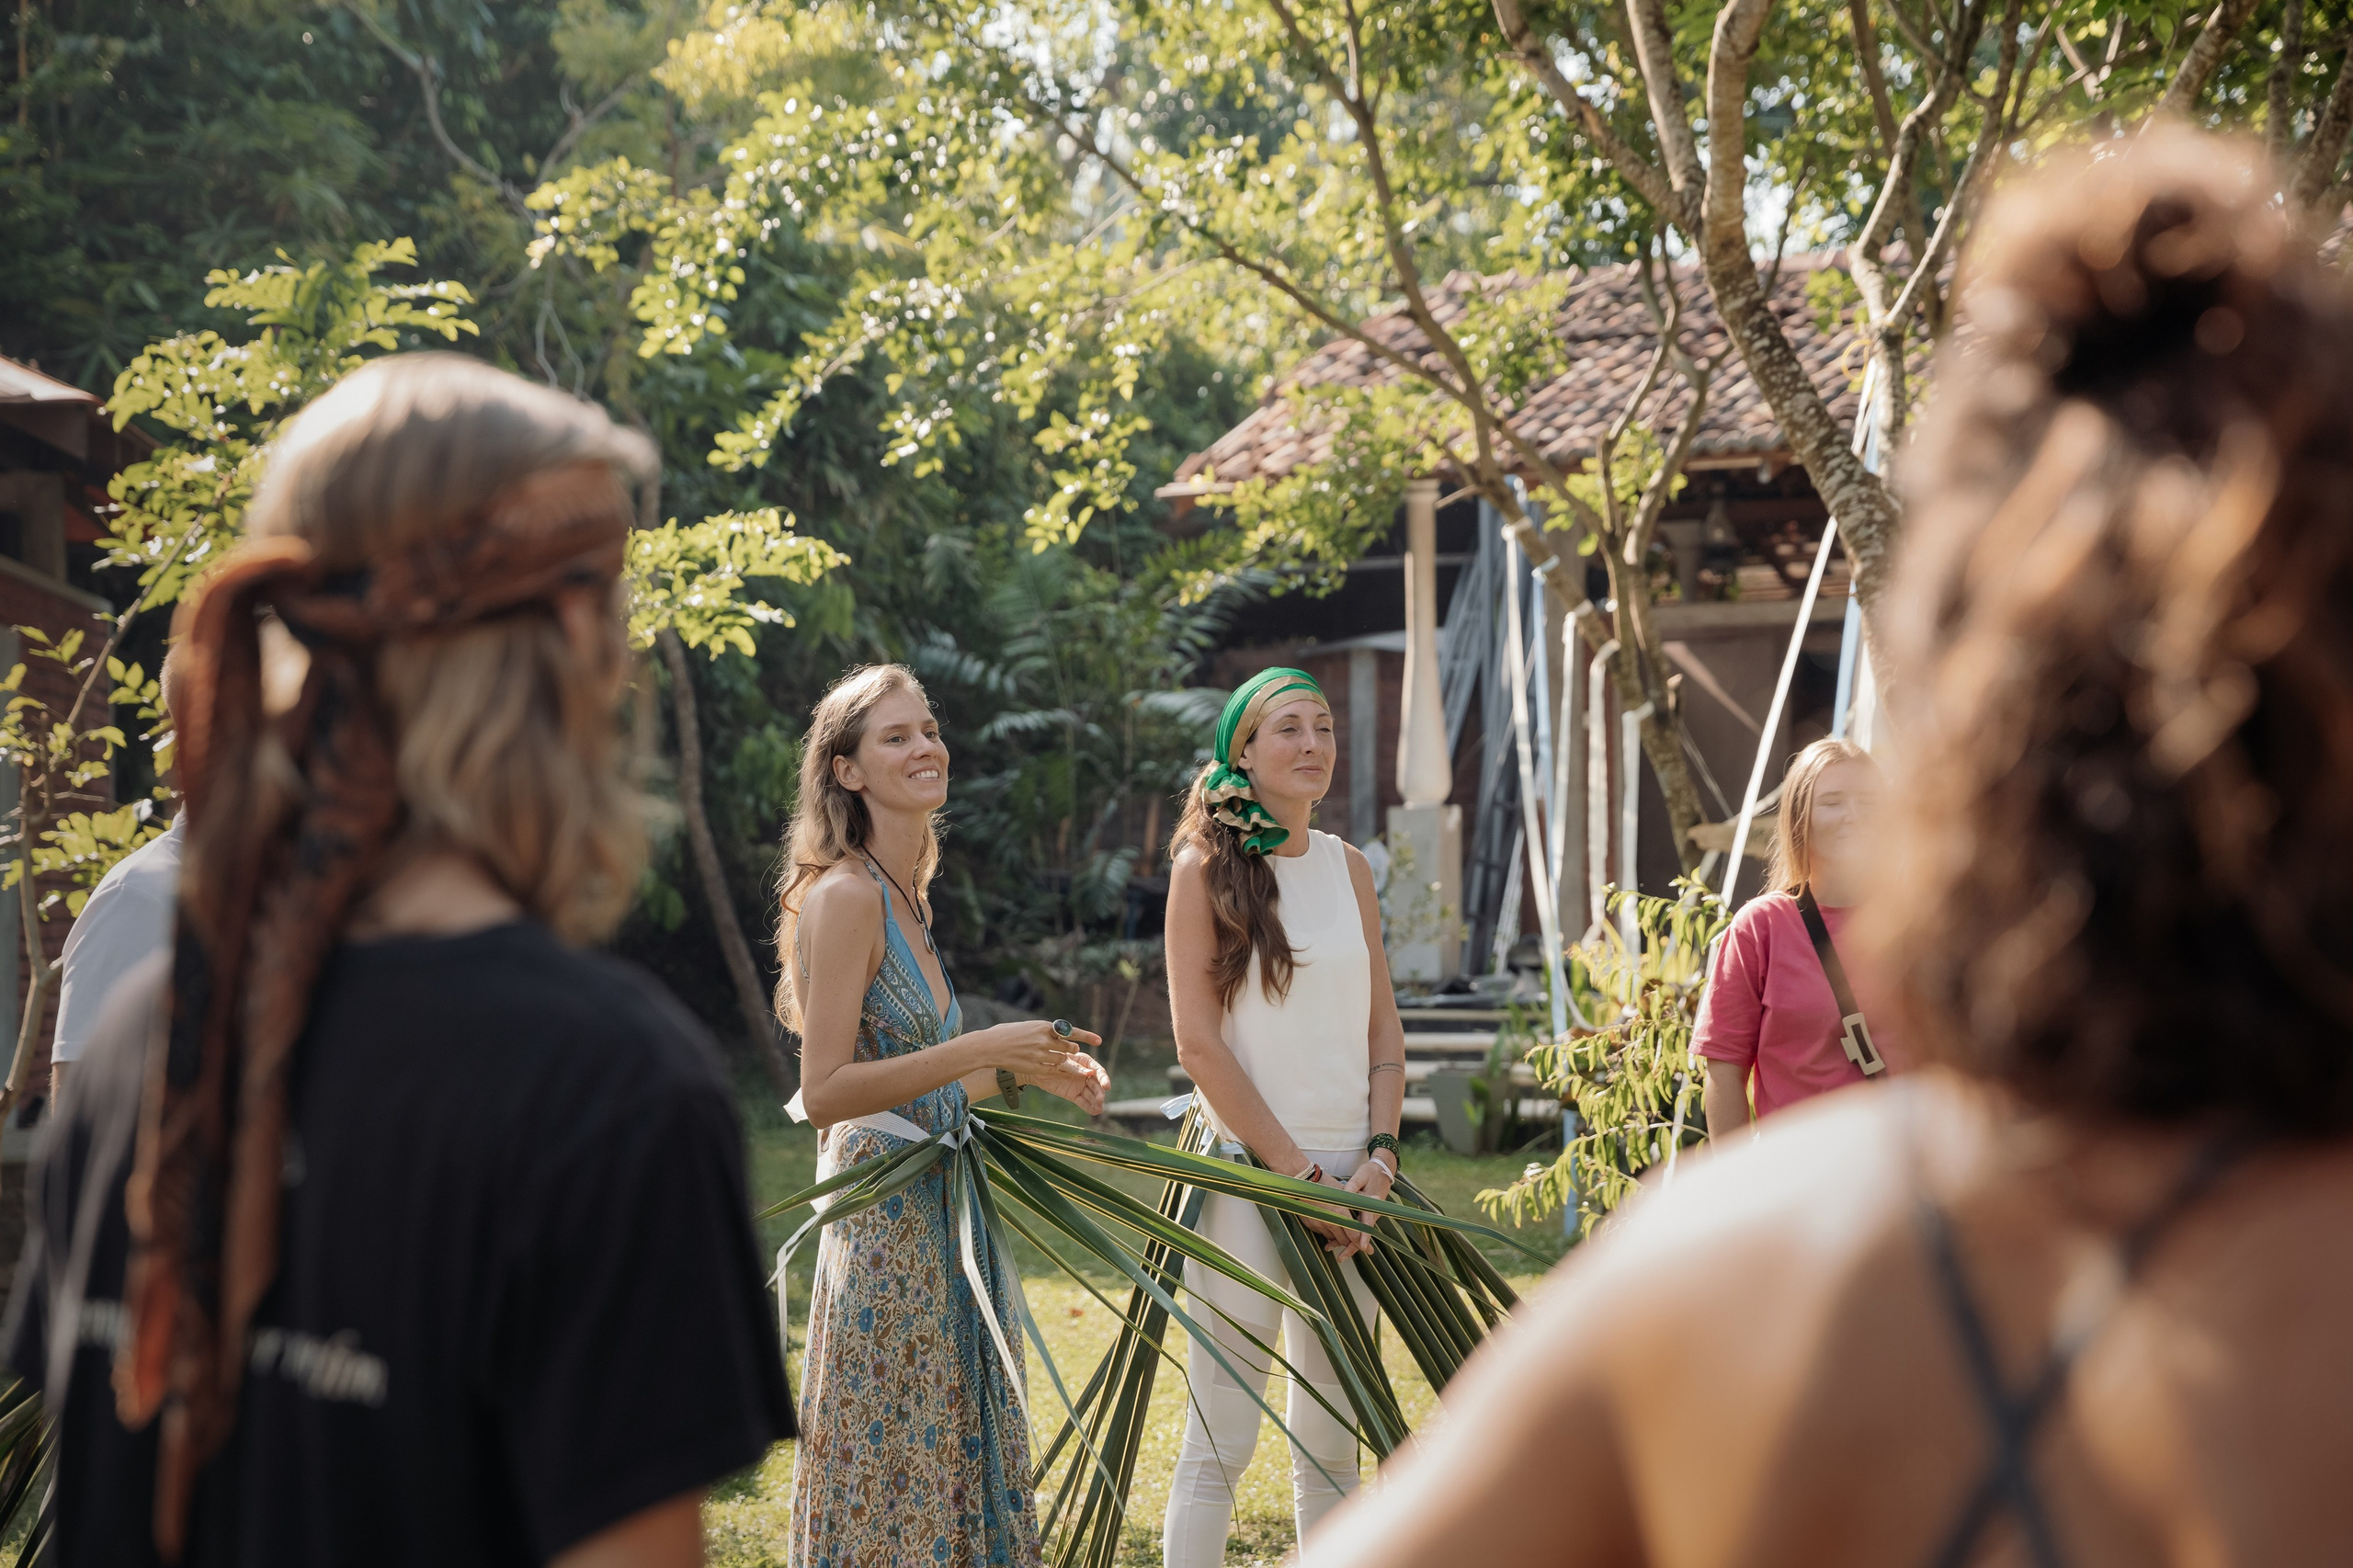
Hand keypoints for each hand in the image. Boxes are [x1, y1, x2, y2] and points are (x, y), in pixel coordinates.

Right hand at [973, 1019, 1102, 1082]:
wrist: (990, 1046)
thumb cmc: (1006, 1034)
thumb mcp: (1028, 1027)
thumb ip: (1043, 1031)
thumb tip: (1056, 1033)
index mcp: (1044, 1026)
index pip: (1070, 1031)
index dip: (1087, 1035)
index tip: (1099, 1040)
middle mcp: (1044, 1040)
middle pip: (1068, 1047)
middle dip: (1070, 1050)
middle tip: (1070, 1051)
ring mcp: (1040, 1054)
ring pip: (1062, 1060)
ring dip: (1063, 1061)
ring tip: (1059, 1060)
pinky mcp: (1035, 1067)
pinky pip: (1052, 1070)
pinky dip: (1053, 1069)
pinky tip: (1047, 1067)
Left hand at [1024, 1051, 1110, 1115]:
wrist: (1037, 1070)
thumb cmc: (1051, 1060)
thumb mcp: (1063, 1061)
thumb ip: (1075, 1068)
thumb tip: (1090, 1073)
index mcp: (1085, 1062)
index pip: (1098, 1070)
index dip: (1104, 1078)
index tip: (1107, 1086)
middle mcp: (1086, 1074)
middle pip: (1097, 1084)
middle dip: (1100, 1092)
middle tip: (1100, 1099)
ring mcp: (1080, 1086)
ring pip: (1091, 1094)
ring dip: (1096, 1101)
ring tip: (1099, 1108)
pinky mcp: (1073, 1095)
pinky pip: (1082, 1101)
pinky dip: (1089, 1107)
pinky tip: (1095, 1111)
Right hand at [1297, 1165, 1373, 1257]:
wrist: (1301, 1181)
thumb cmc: (1324, 1183)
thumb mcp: (1345, 1190)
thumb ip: (1361, 1198)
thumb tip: (1377, 1199)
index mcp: (1340, 1212)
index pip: (1353, 1234)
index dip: (1361, 1242)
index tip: (1367, 1249)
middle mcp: (1329, 1221)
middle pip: (1343, 1240)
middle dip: (1349, 1240)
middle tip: (1355, 1240)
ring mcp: (1318, 1224)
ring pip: (1332, 1238)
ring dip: (1338, 1236)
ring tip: (1341, 1228)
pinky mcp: (1310, 1224)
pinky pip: (1322, 1233)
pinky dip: (1327, 1231)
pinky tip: (1329, 1224)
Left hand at [1337, 1156, 1395, 1255]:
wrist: (1382, 1170)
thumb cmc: (1371, 1173)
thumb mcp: (1361, 1176)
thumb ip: (1353, 1186)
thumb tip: (1345, 1195)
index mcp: (1371, 1205)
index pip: (1367, 1223)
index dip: (1363, 1236)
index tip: (1360, 1246)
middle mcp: (1371, 1213)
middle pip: (1361, 1233)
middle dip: (1351, 1246)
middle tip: (1340, 1257)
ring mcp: (1368, 1215)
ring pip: (1357, 1232)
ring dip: (1345, 1241)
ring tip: (1330, 1248)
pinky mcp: (1363, 1214)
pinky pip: (1355, 1227)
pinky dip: (1346, 1233)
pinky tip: (1333, 1238)